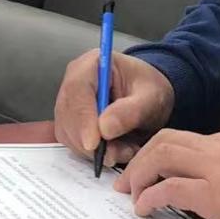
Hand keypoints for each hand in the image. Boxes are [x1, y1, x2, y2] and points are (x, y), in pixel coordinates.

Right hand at [55, 50, 174, 167]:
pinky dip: (93, 154)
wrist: (149, 97)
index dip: (83, 118)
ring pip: (69, 133)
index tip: (94, 143)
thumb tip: (104, 128)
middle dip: (91, 141)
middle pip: (68, 114)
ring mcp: (69, 102)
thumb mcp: (151, 97)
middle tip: (119, 153)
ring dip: (94, 151)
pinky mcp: (70, 123)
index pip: (77, 90)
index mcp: (92, 64)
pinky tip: (116, 150)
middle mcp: (74, 81)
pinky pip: (73, 143)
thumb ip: (131, 111)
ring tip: (125, 150)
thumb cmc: (149, 90)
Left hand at [115, 129, 219, 218]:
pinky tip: (145, 208)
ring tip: (131, 195)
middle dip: (139, 160)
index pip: (182, 139)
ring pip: (161, 156)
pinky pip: (169, 189)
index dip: (155, 154)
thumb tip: (200, 188)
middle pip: (165, 141)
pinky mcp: (215, 196)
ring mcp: (217, 170)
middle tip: (126, 182)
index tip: (144, 170)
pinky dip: (150, 197)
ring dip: (139, 175)